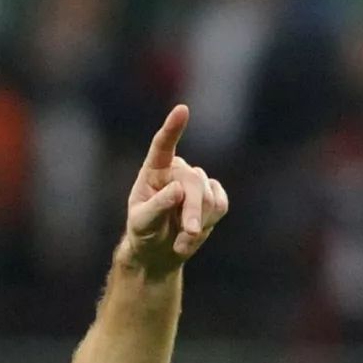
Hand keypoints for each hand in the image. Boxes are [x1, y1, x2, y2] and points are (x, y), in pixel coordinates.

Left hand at [122, 104, 227, 275]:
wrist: (158, 251)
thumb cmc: (144, 233)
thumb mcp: (142, 224)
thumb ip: (156, 207)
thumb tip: (177, 189)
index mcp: (155, 170)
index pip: (163, 146)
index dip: (172, 128)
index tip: (182, 110)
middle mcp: (178, 170)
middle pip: (194, 181)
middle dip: (192, 209)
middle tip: (190, 233)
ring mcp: (197, 182)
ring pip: (209, 196)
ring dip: (198, 223)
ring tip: (181, 242)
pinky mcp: (213, 196)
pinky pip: (220, 205)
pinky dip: (209, 223)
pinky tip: (192, 236)